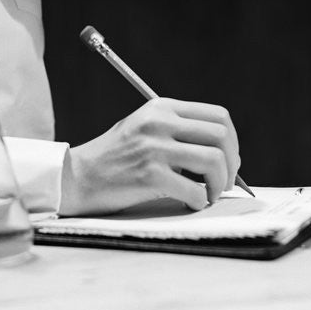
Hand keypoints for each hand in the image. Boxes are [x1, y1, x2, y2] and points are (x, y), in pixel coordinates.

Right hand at [59, 98, 239, 216]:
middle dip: (232, 163)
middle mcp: (158, 122)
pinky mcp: (149, 175)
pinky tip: (189, 202)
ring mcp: (153, 148)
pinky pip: (195, 191)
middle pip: (220, 136)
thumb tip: (223, 150)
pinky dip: (199, 201)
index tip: (230, 159)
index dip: (232, 140)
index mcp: (161, 107)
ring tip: (210, 194)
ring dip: (220, 184)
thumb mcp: (144, 127)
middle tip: (225, 181)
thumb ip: (177, 129)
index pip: (217, 115)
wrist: (78, 176)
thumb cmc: (116, 157)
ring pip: (214, 161)